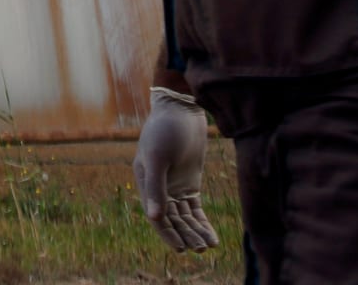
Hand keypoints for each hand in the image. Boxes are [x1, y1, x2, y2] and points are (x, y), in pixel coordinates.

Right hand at [132, 86, 218, 252]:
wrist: (181, 109)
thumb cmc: (165, 130)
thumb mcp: (158, 157)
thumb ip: (157, 187)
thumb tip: (155, 218)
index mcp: (146, 183)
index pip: (157, 216)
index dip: (168, 234)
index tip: (182, 248)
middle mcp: (159, 188)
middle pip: (172, 219)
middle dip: (185, 235)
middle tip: (200, 248)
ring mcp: (175, 186)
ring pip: (184, 217)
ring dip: (195, 231)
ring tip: (208, 246)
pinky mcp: (189, 182)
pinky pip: (195, 208)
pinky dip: (202, 222)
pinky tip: (211, 235)